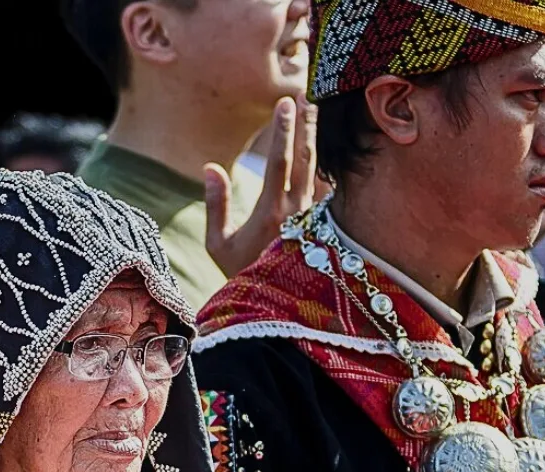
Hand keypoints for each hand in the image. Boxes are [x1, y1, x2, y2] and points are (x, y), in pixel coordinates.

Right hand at [204, 96, 318, 276]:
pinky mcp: (326, 224)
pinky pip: (331, 187)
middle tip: (310, 92)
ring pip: (321, 168)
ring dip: (319, 137)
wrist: (274, 305)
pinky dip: (332, 162)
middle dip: (308, 123)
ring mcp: (316, 218)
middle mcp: (299, 212)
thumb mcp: (218, 242)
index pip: (280, 162)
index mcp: (271, 213)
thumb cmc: (241, 273)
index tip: (286, 102)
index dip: (283, 130)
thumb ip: (216, 203)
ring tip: (321, 108)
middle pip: (306, 158)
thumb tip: (210, 166)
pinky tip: (334, 142)